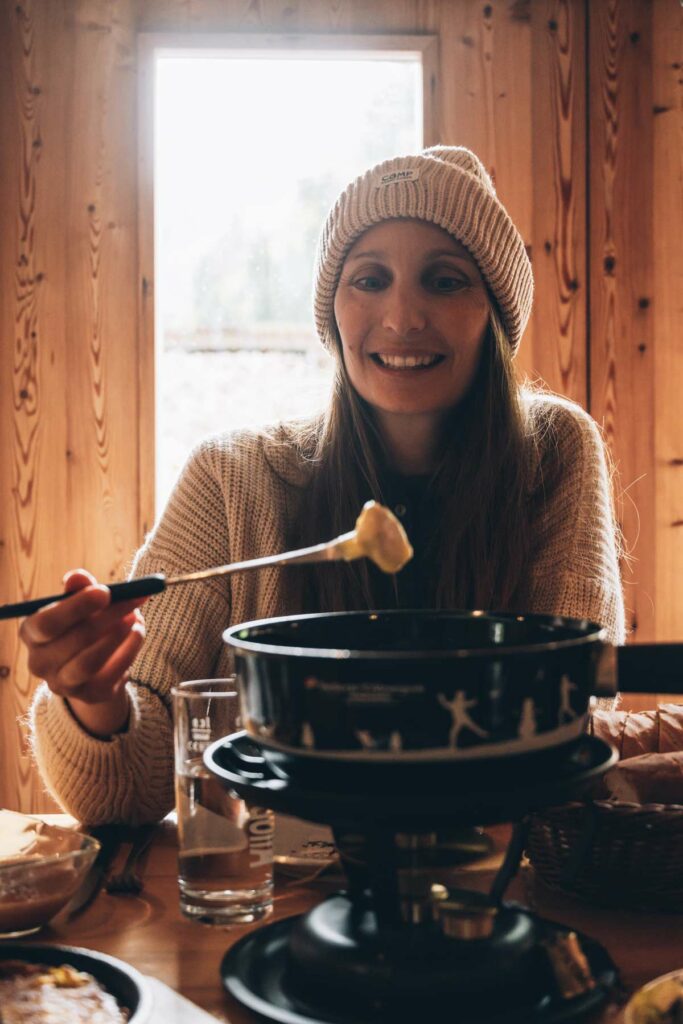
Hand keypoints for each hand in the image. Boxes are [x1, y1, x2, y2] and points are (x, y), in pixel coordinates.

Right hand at [20, 569, 147, 736]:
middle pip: (74, 640)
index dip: (76, 607)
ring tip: (136, 616)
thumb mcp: (78, 602)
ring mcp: (62, 683)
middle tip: (136, 597)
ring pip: (91, 661)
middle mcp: (39, 662)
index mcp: (31, 633)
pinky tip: (139, 631)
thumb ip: (78, 589)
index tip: (105, 591)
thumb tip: (78, 577)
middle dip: (110, 615)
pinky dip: (130, 650)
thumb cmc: (81, 623)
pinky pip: (112, 673)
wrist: (93, 665)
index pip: (47, 624)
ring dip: (119, 635)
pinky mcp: (89, 695)